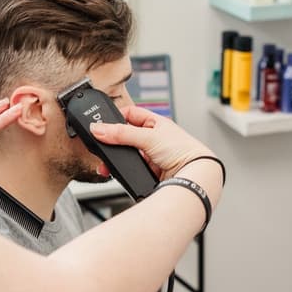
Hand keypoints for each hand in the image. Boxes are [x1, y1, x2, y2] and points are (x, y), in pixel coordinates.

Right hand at [88, 106, 215, 180]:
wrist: (193, 177)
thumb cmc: (183, 151)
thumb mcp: (148, 137)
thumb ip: (121, 133)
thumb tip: (98, 128)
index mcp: (155, 123)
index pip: (130, 114)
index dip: (116, 116)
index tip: (101, 122)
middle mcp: (153, 138)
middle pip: (125, 135)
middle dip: (113, 141)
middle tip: (101, 144)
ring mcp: (150, 155)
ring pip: (126, 153)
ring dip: (117, 158)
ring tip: (107, 162)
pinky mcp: (149, 171)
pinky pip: (130, 168)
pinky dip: (122, 170)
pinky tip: (118, 171)